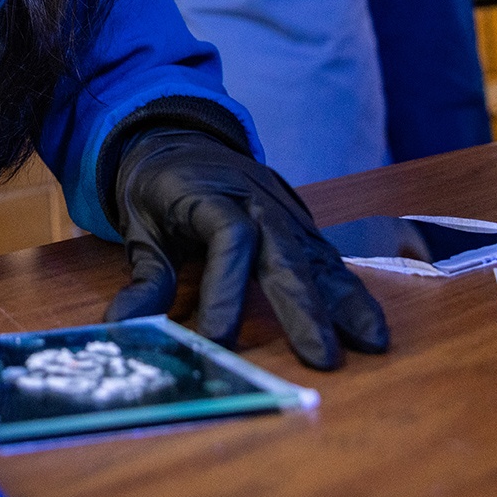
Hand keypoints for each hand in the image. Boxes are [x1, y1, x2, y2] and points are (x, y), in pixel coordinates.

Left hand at [105, 130, 389, 369]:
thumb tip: (125, 328)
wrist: (183, 140)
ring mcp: (285, 212)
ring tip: (370, 345)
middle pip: (285, 252)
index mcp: (210, 193)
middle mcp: (257, 200)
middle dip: (303, 307)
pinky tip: (371, 327)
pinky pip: (329, 260)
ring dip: (345, 302)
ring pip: (317, 256)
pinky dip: (352, 293)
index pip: (228, 238)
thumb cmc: (158, 189)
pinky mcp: (302, 227)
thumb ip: (145, 279)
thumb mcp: (140, 227)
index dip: (224, 289)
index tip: (217, 340)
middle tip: (320, 356)